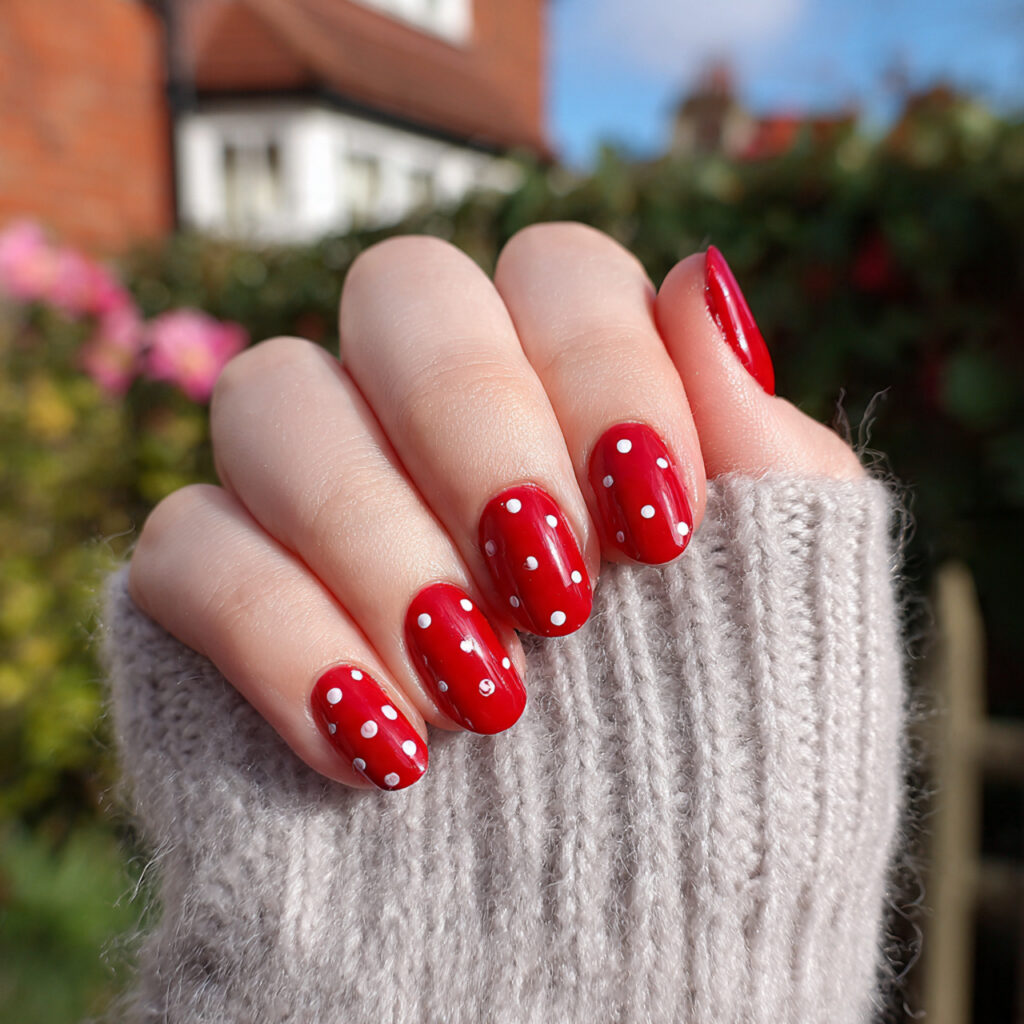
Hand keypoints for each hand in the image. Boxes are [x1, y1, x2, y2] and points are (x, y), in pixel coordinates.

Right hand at [128, 223, 860, 790]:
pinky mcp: (218, 599)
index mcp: (571, 396)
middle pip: (400, 290)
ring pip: (271, 396)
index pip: (554, 271)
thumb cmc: (726, 766)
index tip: (655, 517)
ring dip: (373, 532)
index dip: (601, 363)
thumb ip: (760, 448)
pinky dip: (280, 641)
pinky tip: (380, 746)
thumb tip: (708, 283)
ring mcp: (316, 500)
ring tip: (482, 690)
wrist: (624, 940)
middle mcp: (431, 424)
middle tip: (555, 587)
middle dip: (476, 418)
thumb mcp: (789, 608)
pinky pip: (185, 550)